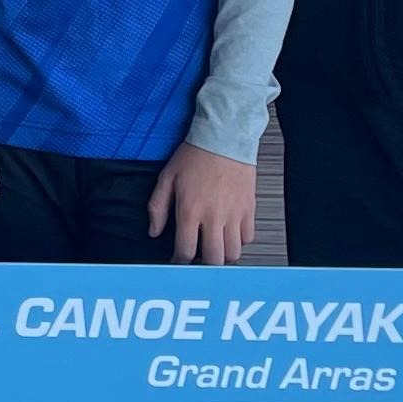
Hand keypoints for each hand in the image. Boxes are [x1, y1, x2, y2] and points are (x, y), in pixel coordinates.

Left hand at [150, 145, 256, 266]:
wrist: (225, 137)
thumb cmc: (196, 154)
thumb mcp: (167, 178)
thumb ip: (157, 207)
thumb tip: (154, 230)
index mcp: (190, 210)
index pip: (185, 251)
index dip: (179, 261)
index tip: (177, 259)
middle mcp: (213, 216)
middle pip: (213, 259)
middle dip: (202, 265)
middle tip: (197, 258)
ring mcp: (234, 214)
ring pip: (233, 253)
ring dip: (222, 256)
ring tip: (213, 248)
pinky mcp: (248, 209)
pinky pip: (247, 238)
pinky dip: (238, 241)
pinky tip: (228, 234)